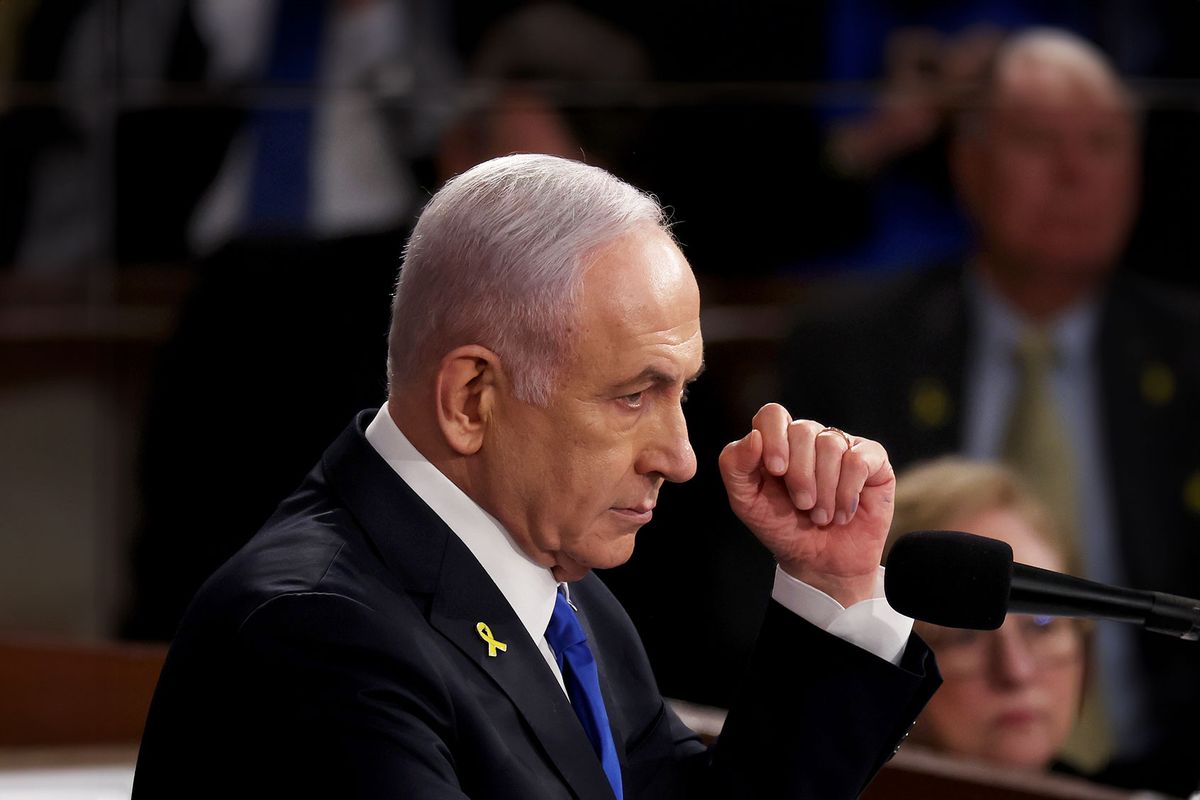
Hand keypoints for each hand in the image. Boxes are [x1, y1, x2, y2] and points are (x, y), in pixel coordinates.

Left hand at [719, 403, 895, 606]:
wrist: (821, 563)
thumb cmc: (783, 528)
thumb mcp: (746, 502)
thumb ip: (735, 466)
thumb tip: (754, 436)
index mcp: (777, 441)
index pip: (773, 414)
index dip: (775, 439)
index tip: (776, 472)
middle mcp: (810, 438)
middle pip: (803, 430)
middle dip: (800, 475)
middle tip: (802, 505)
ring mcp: (843, 445)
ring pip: (831, 444)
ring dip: (824, 490)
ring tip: (821, 515)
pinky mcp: (872, 459)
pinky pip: (859, 460)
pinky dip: (847, 492)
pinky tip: (843, 512)